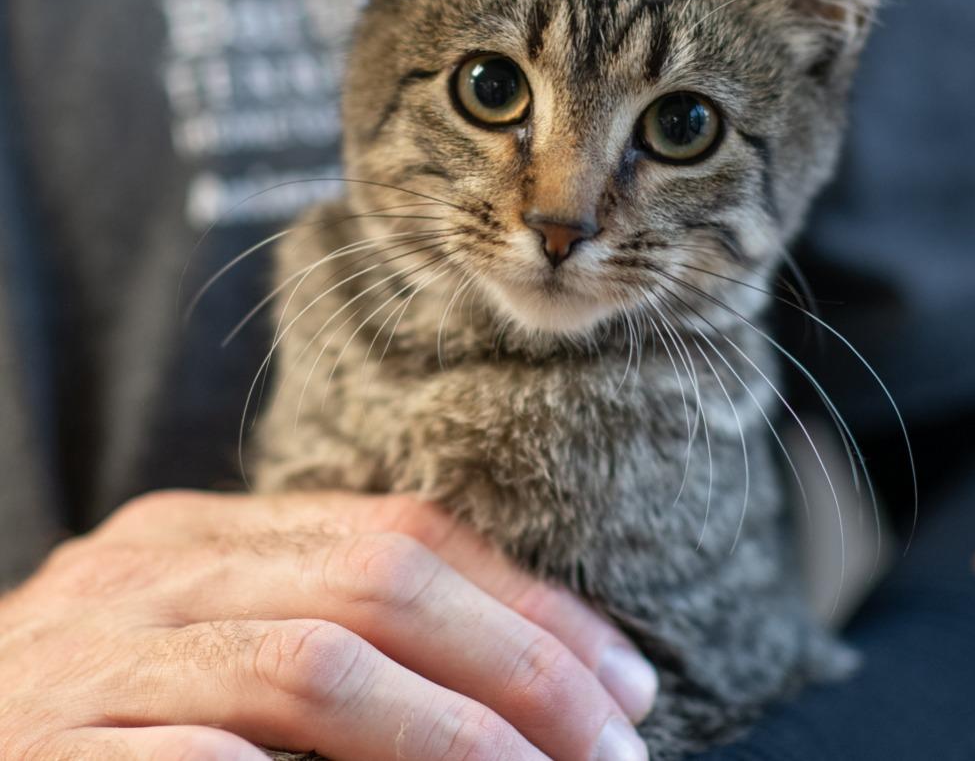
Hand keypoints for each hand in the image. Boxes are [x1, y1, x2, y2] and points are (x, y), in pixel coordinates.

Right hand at [0, 490, 654, 759]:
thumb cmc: (97, 722)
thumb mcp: (202, 649)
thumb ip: (317, 635)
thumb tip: (498, 688)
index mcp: (200, 535)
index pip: (397, 532)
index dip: (523, 602)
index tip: (621, 674)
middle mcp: (151, 571)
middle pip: (378, 580)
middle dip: (520, 665)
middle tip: (620, 743)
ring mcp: (93, 656)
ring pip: (318, 665)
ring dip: (456, 736)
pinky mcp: (50, 751)